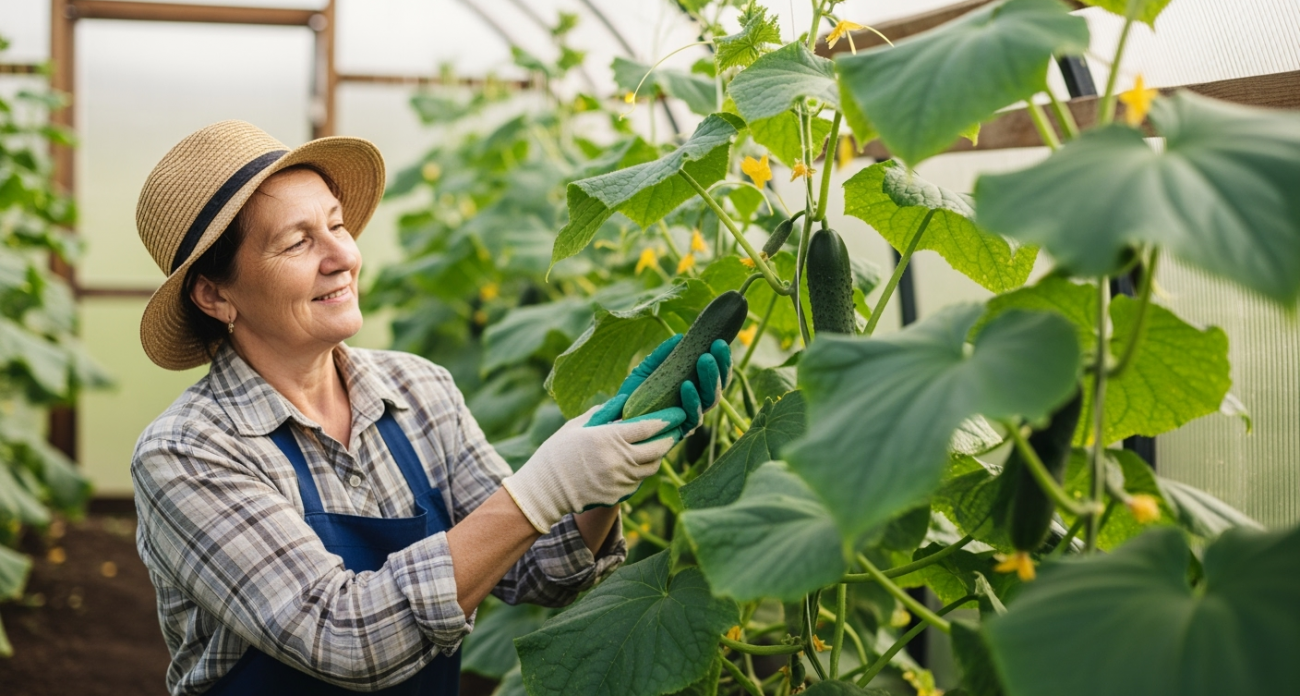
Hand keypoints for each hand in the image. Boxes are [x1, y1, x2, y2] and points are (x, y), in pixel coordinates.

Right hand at [501, 404, 684, 533]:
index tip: (678, 413)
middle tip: (676, 430)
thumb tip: (624, 400)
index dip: (667, 420)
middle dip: (670, 438)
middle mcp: (619, 460)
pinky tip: (638, 462)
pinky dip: (643, 471)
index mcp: (608, 438)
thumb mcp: (577, 426)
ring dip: (658, 455)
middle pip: (658, 448)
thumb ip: (603, 412)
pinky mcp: (619, 495)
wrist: (545, 491)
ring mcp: (621, 480)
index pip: (648, 427)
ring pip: (652, 467)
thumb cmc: (557, 453)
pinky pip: (639, 481)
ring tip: (659, 444)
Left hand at [588, 335, 732, 439]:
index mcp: (693, 387)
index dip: (721, 359)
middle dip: (721, 365)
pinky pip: (693, 417)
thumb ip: (663, 354)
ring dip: (710, 379)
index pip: (715, 374)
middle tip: (718, 346)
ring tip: (705, 359)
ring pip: (710, 400)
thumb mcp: (647, 369)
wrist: (615, 417)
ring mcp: (689, 418)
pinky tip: (687, 385)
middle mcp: (696, 403)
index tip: (720, 341)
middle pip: (717, 386)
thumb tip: (681, 336)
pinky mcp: (680, 431)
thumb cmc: (633, 393)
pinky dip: (692, 400)